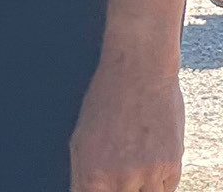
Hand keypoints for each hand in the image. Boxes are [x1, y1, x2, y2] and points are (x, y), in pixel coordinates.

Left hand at [70, 59, 183, 191]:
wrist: (139, 72)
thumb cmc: (105, 101)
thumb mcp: (82, 139)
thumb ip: (86, 174)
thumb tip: (88, 190)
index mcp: (91, 173)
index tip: (101, 186)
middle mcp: (119, 178)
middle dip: (120, 188)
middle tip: (122, 165)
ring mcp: (147, 174)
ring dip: (141, 187)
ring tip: (134, 160)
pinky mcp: (171, 167)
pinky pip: (166, 188)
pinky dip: (159, 179)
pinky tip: (151, 155)